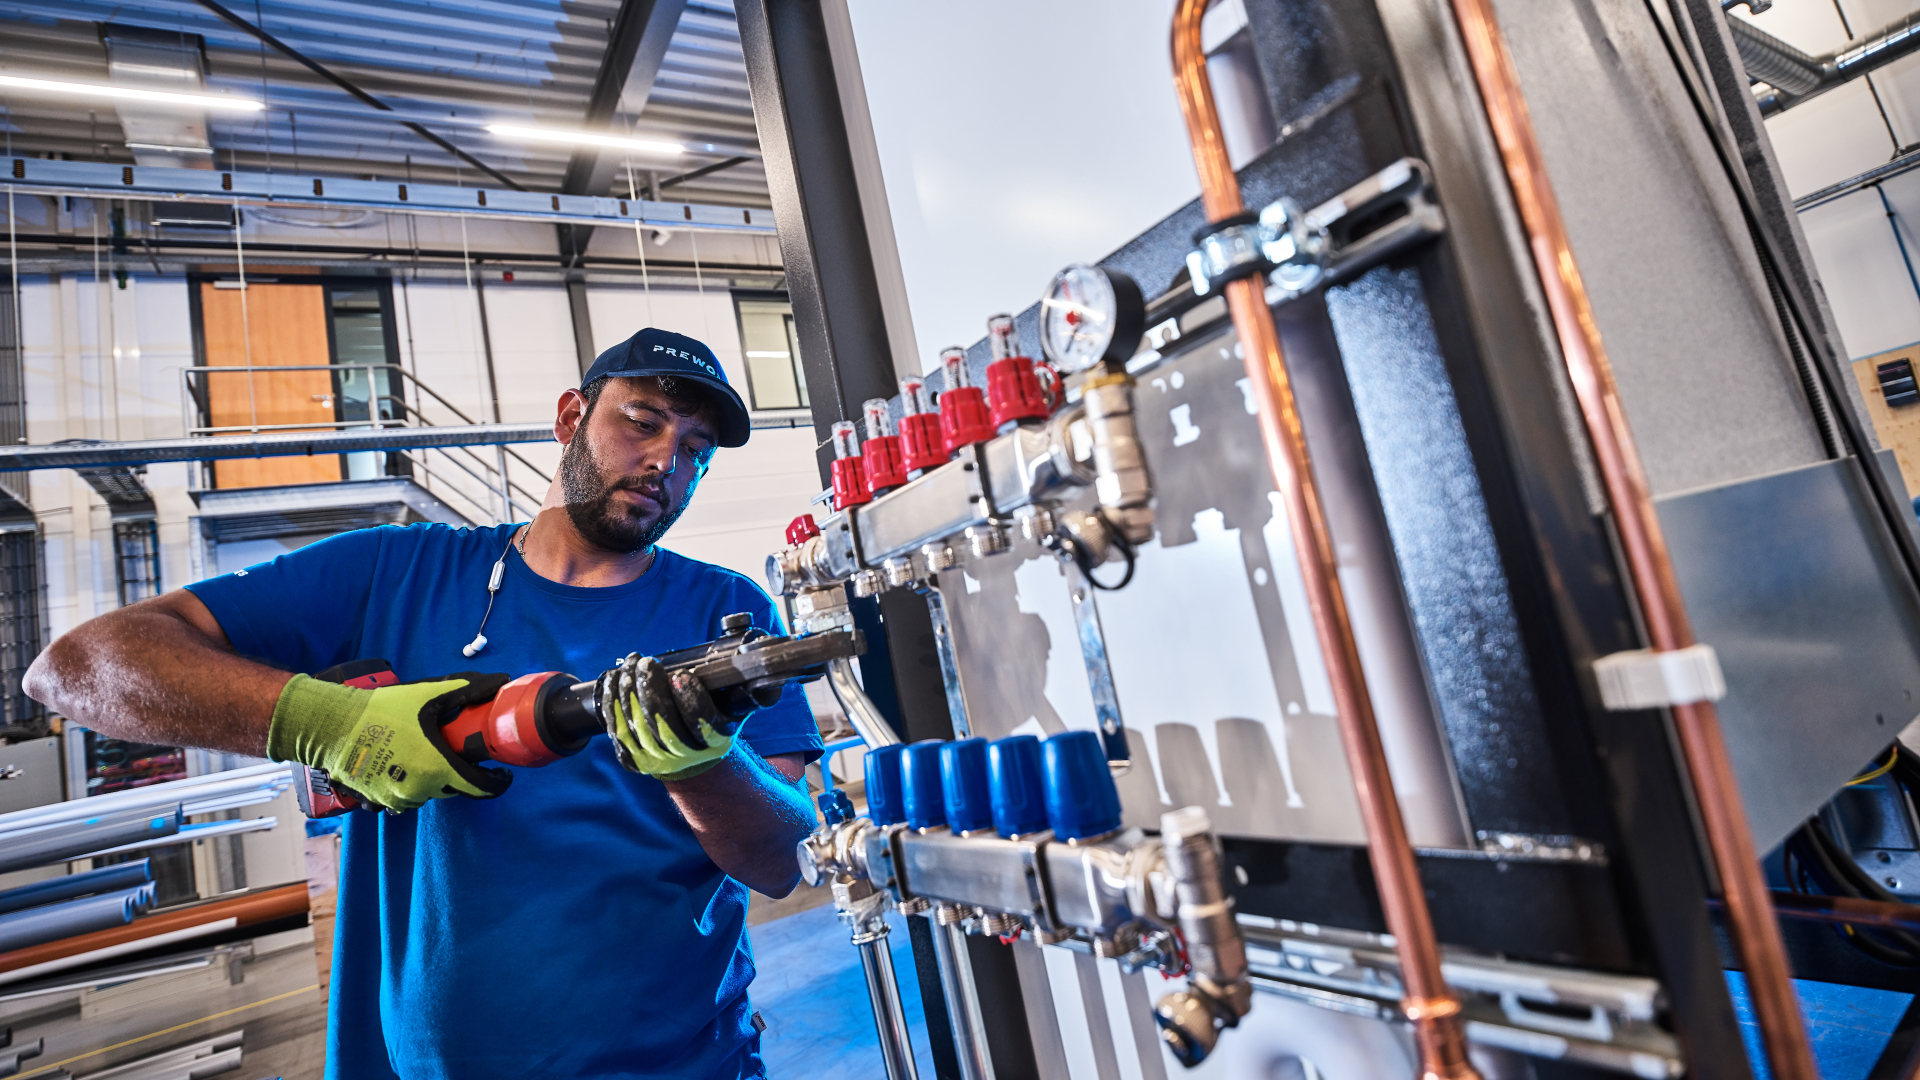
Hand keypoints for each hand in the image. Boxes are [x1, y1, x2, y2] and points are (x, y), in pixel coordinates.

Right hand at [268, 672, 513, 812]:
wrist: (332, 727)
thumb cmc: (382, 710)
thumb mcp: (429, 695)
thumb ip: (468, 691)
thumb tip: (501, 682)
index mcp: (437, 767)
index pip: (481, 788)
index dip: (497, 782)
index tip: (502, 773)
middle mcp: (420, 790)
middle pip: (455, 788)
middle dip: (462, 771)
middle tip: (458, 748)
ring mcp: (397, 799)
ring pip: (429, 793)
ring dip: (435, 777)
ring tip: (426, 750)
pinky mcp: (378, 801)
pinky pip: (405, 796)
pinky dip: (411, 783)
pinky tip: (404, 762)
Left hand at [601, 654, 745, 780]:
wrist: (690, 757)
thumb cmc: (711, 719)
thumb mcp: (733, 706)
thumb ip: (740, 688)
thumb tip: (752, 659)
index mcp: (716, 741)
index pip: (703, 723)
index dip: (690, 699)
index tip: (681, 674)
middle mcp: (686, 757)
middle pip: (664, 726)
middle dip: (651, 691)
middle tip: (647, 664)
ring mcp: (657, 761)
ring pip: (637, 727)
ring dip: (628, 692)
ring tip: (630, 666)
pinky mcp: (632, 760)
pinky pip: (617, 730)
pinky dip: (613, 702)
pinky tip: (614, 679)